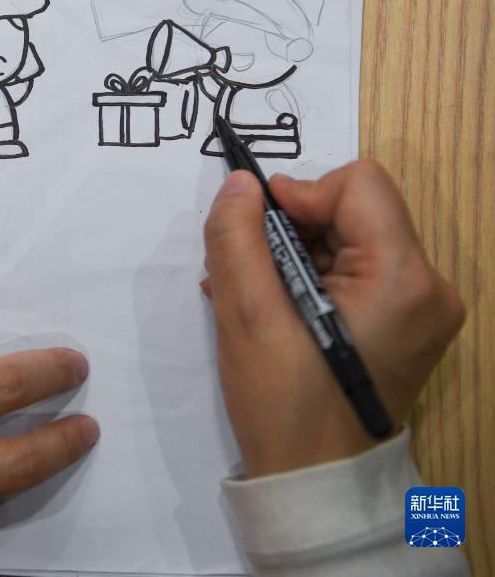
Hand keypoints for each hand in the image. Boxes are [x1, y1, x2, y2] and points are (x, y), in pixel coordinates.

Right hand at [202, 161, 463, 477]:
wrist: (315, 482)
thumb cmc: (284, 403)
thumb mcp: (247, 315)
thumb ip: (237, 237)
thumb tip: (240, 184)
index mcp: (404, 278)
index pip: (358, 185)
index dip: (301, 194)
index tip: (255, 227)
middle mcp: (429, 287)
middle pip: (357, 212)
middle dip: (292, 229)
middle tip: (243, 266)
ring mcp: (423, 310)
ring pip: (353, 241)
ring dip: (295, 255)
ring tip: (248, 290)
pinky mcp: (407, 327)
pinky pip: (359, 274)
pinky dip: (312, 277)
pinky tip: (272, 305)